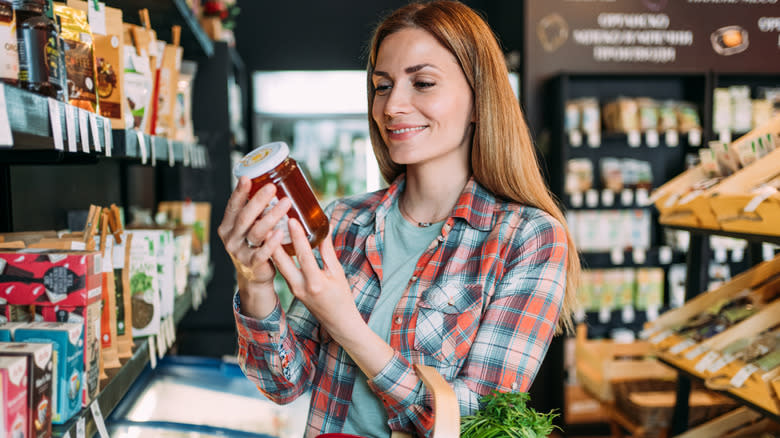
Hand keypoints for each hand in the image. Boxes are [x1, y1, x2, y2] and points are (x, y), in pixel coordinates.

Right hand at [218, 177, 290, 286]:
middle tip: (272, 187)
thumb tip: (271, 184)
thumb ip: (254, 212)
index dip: (239, 192)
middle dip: (258, 200)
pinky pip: (262, 253)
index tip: (247, 178)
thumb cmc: (254, 246)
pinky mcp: (252, 264)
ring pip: (256, 232)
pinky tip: (280, 233)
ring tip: (285, 203)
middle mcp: (230, 238)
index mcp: (227, 226)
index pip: (232, 206)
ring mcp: (240, 252)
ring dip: (271, 216)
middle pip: (244, 217)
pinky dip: (271, 243)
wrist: (254, 276)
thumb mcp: (248, 228)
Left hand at [271, 219, 358, 340]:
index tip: (291, 219)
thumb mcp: (337, 272)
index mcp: (315, 282)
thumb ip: (328, 251)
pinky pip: (282, 269)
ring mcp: (293, 289)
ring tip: (267, 227)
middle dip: (273, 240)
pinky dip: (277, 255)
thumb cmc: (342, 297)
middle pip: (282, 261)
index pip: (304, 255)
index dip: (298, 236)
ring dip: (272, 246)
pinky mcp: (291, 289)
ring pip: (278, 265)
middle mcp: (300, 287)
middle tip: (268, 221)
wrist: (338, 322)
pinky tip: (274, 242)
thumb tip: (324, 228)